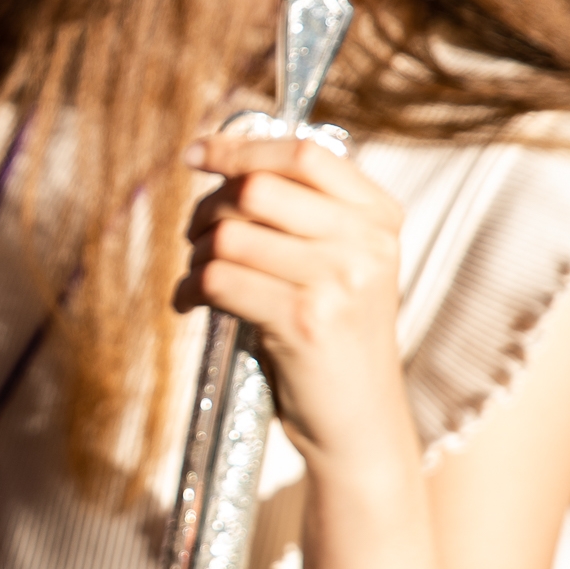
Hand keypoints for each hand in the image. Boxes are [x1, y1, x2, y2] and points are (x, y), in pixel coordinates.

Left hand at [175, 134, 407, 461]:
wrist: (359, 421)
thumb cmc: (332, 334)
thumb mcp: (339, 262)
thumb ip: (301, 210)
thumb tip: (221, 155)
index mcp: (379, 216)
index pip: (304, 153)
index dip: (240, 147)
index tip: (197, 154)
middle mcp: (368, 242)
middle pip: (257, 188)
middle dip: (208, 207)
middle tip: (194, 235)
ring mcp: (340, 282)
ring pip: (229, 235)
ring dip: (195, 254)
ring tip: (198, 275)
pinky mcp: (304, 322)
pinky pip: (219, 280)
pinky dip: (190, 289)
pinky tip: (191, 303)